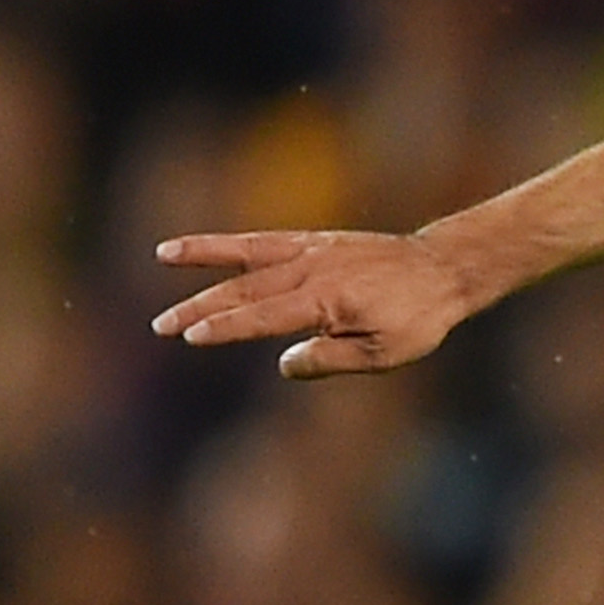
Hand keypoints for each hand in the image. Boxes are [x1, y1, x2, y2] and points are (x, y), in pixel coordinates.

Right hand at [151, 228, 487, 379]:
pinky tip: (203, 244)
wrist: (442, 269)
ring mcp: (310, 251)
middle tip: (161, 326)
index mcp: (327, 301)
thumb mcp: (386, 352)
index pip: (265, 317)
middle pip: (245, 290)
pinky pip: (264, 240)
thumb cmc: (419, 318)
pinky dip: (231, 242)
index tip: (193, 337)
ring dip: (202, 259)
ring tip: (161, 255)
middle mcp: (312, 271)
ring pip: (247, 256)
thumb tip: (284, 364)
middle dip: (200, 308)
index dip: (228, 328)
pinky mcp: (313, 241)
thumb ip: (332, 358)